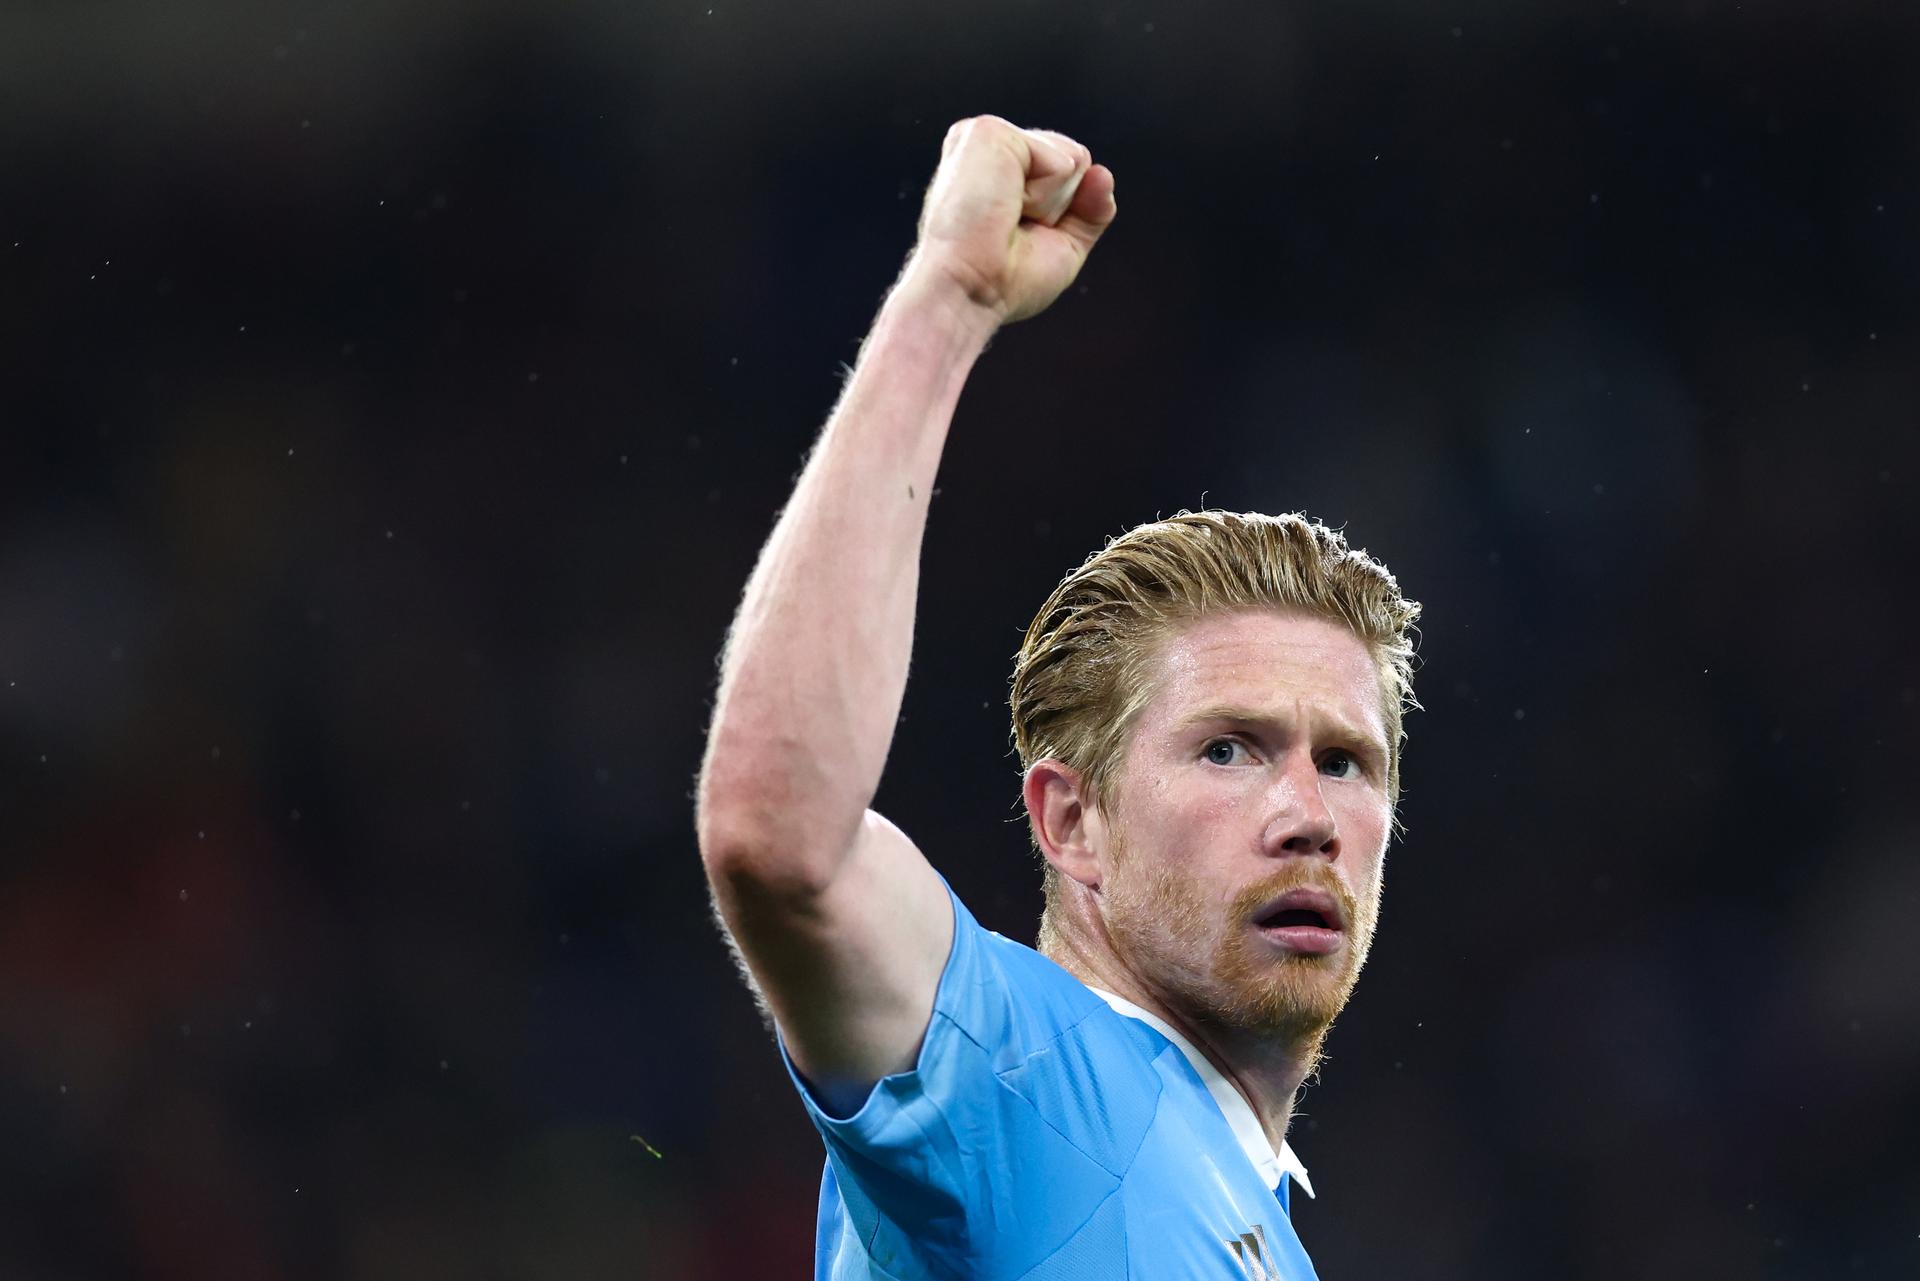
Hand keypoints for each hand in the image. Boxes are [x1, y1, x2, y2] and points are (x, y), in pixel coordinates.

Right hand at [906, 115, 1116, 326]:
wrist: (968, 292)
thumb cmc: (1000, 281)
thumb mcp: (1061, 245)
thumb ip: (1088, 210)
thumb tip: (1102, 174)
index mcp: (997, 171)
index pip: (1067, 173)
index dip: (1060, 215)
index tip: (1015, 242)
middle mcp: (989, 149)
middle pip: (1076, 162)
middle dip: (1059, 208)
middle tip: (1011, 232)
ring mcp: (986, 136)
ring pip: (1072, 160)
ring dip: (1051, 204)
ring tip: (1005, 220)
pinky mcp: (989, 132)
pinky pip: (1061, 161)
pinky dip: (1045, 195)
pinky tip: (1006, 207)